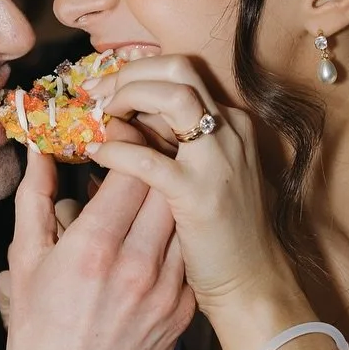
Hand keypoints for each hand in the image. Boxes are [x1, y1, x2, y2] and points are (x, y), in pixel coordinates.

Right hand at [3, 146, 194, 349]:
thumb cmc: (39, 328)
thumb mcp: (25, 259)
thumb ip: (35, 197)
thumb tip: (40, 149)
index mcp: (94, 247)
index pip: (132, 170)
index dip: (128, 146)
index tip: (118, 138)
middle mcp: (137, 265)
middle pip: (167, 187)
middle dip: (155, 163)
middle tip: (143, 151)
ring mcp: (167, 289)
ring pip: (185, 218)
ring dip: (171, 197)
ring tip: (155, 187)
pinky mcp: (184, 310)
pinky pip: (188, 255)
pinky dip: (177, 238)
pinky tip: (158, 235)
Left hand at [84, 56, 297, 313]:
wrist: (251, 281)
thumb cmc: (224, 231)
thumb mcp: (210, 173)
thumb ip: (178, 142)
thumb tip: (130, 119)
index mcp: (231, 123)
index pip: (183, 71)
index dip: (139, 71)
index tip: (108, 87)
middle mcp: (230, 130)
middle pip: (179, 68)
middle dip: (130, 73)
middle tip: (98, 94)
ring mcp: (218, 160)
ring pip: (171, 96)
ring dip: (128, 96)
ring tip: (100, 116)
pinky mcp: (198, 194)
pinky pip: (147, 159)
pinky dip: (117, 150)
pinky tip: (97, 155)